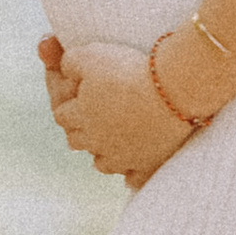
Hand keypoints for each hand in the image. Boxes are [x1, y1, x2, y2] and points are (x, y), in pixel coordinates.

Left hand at [39, 34, 192, 183]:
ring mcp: (122, 157)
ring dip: (102, 153)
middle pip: (77, 141)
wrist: (173, 91)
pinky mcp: (147, 165)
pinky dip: (132, 174)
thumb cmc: (131, 71)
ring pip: (102, 163)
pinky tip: (134, 168)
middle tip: (90, 120)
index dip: (68, 105)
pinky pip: (134, 179)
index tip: (76, 98)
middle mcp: (97, 141)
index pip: (62, 115)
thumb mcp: (93, 55)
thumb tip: (62, 68)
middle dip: (80, 130)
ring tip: (110, 142)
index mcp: (82, 115)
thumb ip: (70, 62)